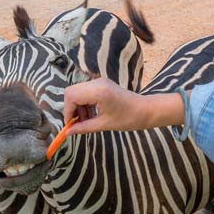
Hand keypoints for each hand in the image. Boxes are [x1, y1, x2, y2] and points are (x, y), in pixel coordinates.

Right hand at [63, 77, 183, 134]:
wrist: (146, 110)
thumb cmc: (129, 118)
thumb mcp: (104, 125)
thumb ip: (83, 127)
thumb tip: (68, 132)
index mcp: (98, 91)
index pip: (71, 97)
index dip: (67, 112)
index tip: (70, 126)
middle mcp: (97, 82)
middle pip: (71, 92)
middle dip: (71, 109)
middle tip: (77, 124)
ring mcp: (100, 81)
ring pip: (78, 92)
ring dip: (78, 107)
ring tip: (86, 121)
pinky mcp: (102, 84)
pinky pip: (86, 92)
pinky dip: (84, 104)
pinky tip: (91, 115)